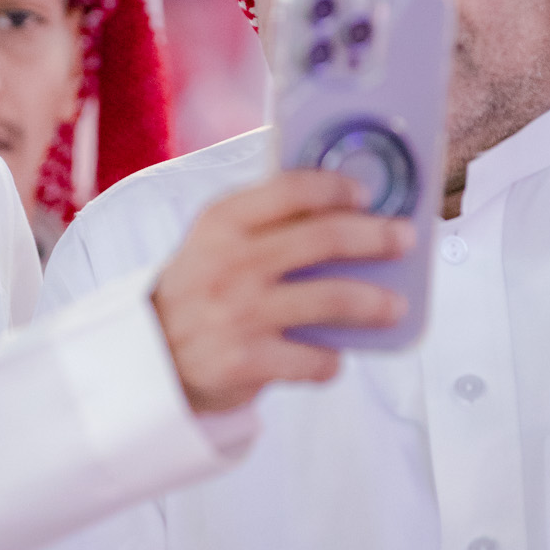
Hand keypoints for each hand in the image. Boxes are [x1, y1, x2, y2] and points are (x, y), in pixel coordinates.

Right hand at [151, 169, 414, 414]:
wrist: (147, 359)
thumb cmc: (197, 292)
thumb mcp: (214, 243)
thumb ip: (265, 222)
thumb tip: (344, 208)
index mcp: (222, 222)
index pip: (291, 188)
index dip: (337, 188)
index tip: (366, 196)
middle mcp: (230, 262)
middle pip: (324, 238)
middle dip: (375, 237)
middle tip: (402, 239)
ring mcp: (240, 313)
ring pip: (332, 300)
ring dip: (374, 303)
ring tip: (395, 306)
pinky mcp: (247, 362)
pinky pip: (315, 359)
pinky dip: (330, 360)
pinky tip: (329, 357)